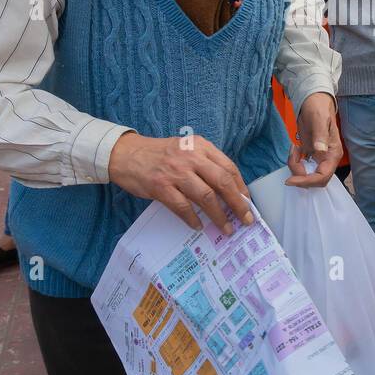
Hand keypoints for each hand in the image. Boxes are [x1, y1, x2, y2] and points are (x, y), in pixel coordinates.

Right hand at [108, 131, 251, 234]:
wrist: (127, 154)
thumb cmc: (160, 154)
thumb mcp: (186, 149)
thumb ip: (205, 163)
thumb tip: (229, 190)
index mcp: (200, 146)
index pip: (228, 167)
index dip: (241, 187)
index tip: (247, 202)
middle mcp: (190, 157)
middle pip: (222, 182)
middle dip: (237, 204)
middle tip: (246, 219)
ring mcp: (175, 172)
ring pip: (206, 196)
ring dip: (219, 215)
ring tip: (226, 228)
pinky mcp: (161, 187)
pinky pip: (183, 207)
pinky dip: (193, 218)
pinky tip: (199, 226)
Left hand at [286, 93, 342, 187]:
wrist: (313, 101)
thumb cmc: (318, 108)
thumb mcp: (319, 119)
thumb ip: (320, 135)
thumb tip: (320, 151)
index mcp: (333, 154)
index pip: (322, 177)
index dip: (307, 181)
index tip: (291, 180)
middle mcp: (327, 159)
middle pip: (314, 180)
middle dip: (299, 175)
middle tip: (292, 156)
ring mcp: (318, 158)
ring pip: (306, 175)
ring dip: (295, 166)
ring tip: (294, 148)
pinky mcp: (310, 155)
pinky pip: (301, 167)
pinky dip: (294, 162)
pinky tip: (295, 148)